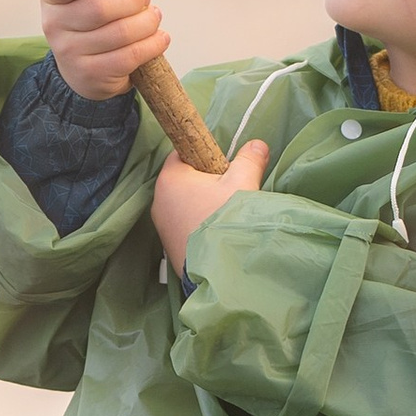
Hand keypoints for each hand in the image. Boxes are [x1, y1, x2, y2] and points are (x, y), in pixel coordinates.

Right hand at [41, 0, 168, 101]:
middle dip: (134, 0)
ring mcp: (70, 53)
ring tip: (152, 17)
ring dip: (148, 22)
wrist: (86, 68)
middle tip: (144, 0)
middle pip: (100, 7)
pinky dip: (153, 44)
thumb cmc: (97, 20)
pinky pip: (130, 55)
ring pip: (121, 32)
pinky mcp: (91, 74)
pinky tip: (159, 38)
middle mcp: (54, 25)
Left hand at [151, 138, 270, 277]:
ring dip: (202, 203)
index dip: (204, 154)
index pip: (182, 152)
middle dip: (206, 181)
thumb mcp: (243, 183)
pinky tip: (216, 231)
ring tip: (224, 213)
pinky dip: (198, 222)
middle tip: (228, 190)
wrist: (217, 270)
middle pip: (184, 179)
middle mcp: (158, 199)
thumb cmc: (225, 219)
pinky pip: (183, 224)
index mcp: (170, 178)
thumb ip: (249, 160)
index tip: (222, 165)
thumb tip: (256, 145)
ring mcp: (161, 225)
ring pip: (184, 203)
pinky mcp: (168, 244)